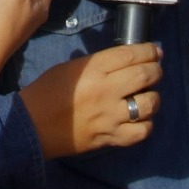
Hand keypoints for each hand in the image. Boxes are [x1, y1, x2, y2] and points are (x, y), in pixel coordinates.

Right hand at [18, 44, 163, 157]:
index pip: (130, 55)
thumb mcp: (68, 67)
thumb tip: (122, 61)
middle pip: (145, 76)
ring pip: (149, 103)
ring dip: (154, 97)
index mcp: (93, 69)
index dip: (149, 51)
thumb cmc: (46, 91)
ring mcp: (111, 116)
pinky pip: (142, 131)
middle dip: (156, 70)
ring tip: (148, 95)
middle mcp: (106, 90)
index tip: (155, 51)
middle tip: (156, 70)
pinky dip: (146, 123)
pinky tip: (139, 119)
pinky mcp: (112, 138)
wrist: (32, 126)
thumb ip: (96, 64)